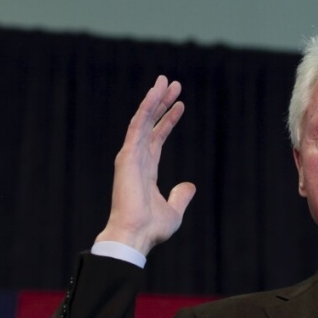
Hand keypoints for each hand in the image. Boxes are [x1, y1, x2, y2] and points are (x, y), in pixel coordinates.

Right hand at [95, 76, 194, 254]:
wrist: (136, 236)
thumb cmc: (151, 229)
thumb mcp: (173, 210)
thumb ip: (180, 196)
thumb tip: (189, 185)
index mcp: (146, 171)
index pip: (157, 138)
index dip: (168, 121)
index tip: (180, 105)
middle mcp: (137, 159)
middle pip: (150, 124)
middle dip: (161, 103)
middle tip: (173, 84)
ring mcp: (131, 156)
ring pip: (143, 120)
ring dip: (154, 99)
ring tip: (166, 81)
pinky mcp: (128, 156)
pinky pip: (138, 126)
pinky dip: (146, 109)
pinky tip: (155, 94)